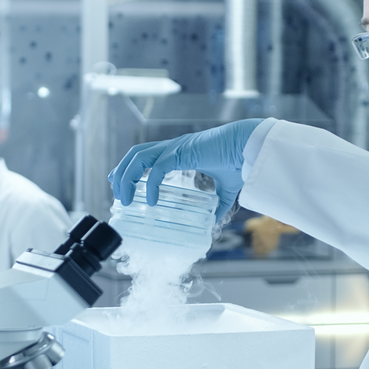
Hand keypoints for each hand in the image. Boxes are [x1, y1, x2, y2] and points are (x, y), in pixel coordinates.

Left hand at [108, 119, 263, 221]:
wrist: (251, 146)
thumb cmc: (240, 160)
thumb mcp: (226, 187)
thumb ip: (218, 203)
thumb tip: (214, 221)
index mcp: (180, 151)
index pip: (147, 154)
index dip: (130, 166)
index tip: (120, 181)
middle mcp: (173, 147)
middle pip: (136, 154)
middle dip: (122, 172)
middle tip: (117, 193)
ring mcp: (176, 148)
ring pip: (139, 157)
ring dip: (127, 177)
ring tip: (125, 198)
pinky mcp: (182, 152)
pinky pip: (158, 169)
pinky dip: (150, 185)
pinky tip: (150, 201)